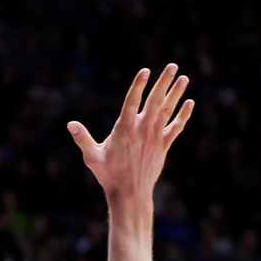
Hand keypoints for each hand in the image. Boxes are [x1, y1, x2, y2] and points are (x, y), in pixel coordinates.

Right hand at [67, 66, 193, 204]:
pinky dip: (184, 115)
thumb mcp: (92, 157)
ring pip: (168, 110)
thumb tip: (70, 124)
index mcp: (124, 129)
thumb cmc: (109, 175)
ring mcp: (155, 137)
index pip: (132, 101)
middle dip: (164, 82)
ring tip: (184, 78)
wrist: (130, 194)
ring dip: (176, 93)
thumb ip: (82, 138)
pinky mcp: (164, 145)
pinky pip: (177, 127)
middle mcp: (142, 130)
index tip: (145, 70)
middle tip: (173, 66)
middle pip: (155, 101)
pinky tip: (190, 102)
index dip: (139, 84)